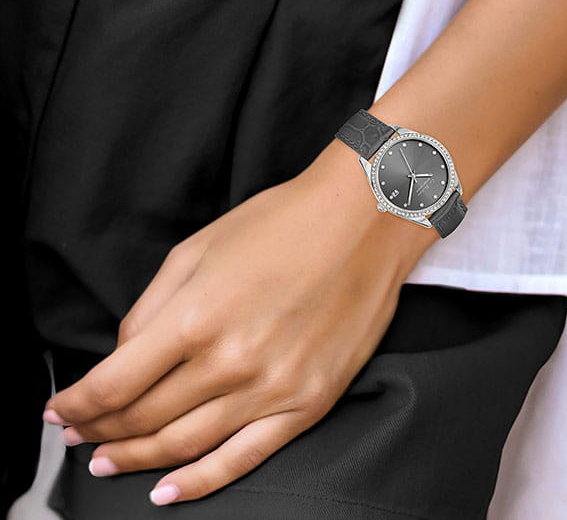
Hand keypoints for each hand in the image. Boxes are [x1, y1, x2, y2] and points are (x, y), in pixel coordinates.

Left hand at [43, 140, 436, 505]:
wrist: (362, 221)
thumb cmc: (280, 223)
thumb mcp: (198, 248)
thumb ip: (151, 308)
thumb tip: (124, 358)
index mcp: (195, 317)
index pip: (112, 385)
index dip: (75, 405)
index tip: (58, 411)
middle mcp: (229, 363)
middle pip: (143, 419)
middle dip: (100, 431)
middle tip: (77, 435)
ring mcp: (272, 389)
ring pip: (184, 445)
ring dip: (136, 458)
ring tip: (107, 462)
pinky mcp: (308, 402)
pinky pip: (244, 457)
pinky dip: (200, 482)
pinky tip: (166, 491)